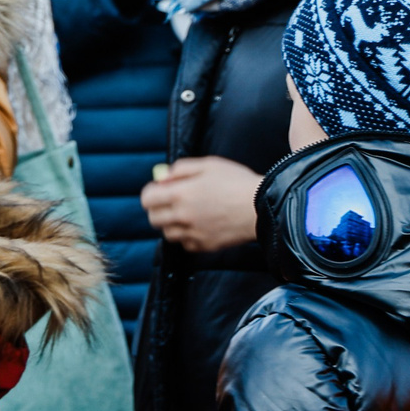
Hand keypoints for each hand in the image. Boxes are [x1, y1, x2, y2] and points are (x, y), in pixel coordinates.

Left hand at [142, 156, 263, 252]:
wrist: (262, 206)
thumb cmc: (237, 182)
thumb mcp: (208, 164)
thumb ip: (181, 169)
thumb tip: (162, 178)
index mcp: (181, 194)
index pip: (147, 199)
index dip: (152, 193)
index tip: (160, 190)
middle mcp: (183, 216)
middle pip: (153, 219)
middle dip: (159, 209)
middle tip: (172, 203)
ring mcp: (193, 233)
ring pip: (167, 234)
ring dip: (172, 224)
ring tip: (189, 214)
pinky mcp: (205, 246)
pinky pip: (185, 244)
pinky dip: (188, 236)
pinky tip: (200, 225)